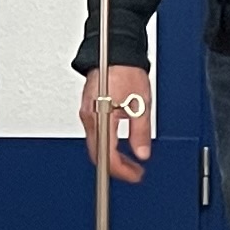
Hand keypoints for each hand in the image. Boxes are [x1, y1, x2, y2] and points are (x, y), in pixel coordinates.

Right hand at [82, 64, 154, 182]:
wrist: (115, 53)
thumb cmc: (126, 71)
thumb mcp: (141, 104)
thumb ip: (141, 132)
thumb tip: (142, 152)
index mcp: (102, 118)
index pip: (108, 156)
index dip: (122, 171)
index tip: (135, 175)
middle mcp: (90, 118)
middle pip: (98, 155)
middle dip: (117, 168)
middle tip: (135, 172)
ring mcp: (87, 115)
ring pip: (96, 146)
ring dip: (112, 158)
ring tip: (130, 161)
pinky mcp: (89, 111)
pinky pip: (95, 135)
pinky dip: (107, 146)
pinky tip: (118, 147)